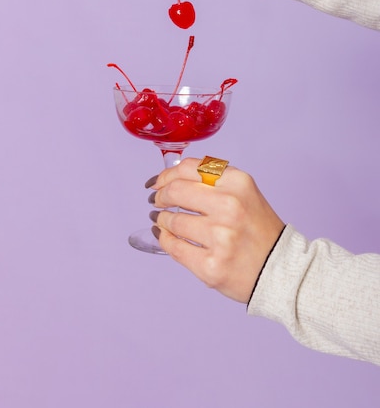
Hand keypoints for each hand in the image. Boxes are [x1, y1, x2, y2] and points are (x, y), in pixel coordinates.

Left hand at [148, 158, 284, 303]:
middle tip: (156, 201)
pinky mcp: (211, 266)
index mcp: (238, 183)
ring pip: (172, 221)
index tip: (157, 182)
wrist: (280, 269)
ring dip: (162, 219)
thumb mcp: (244, 192)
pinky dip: (164, 239)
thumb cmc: (258, 230)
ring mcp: (220, 237)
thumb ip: (212, 180)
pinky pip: (174, 247)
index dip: (166, 175)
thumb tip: (172, 177)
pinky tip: (164, 235)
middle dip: (160, 196)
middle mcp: (230, 206)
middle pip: (175, 191)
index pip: (189, 168)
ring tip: (163, 220)